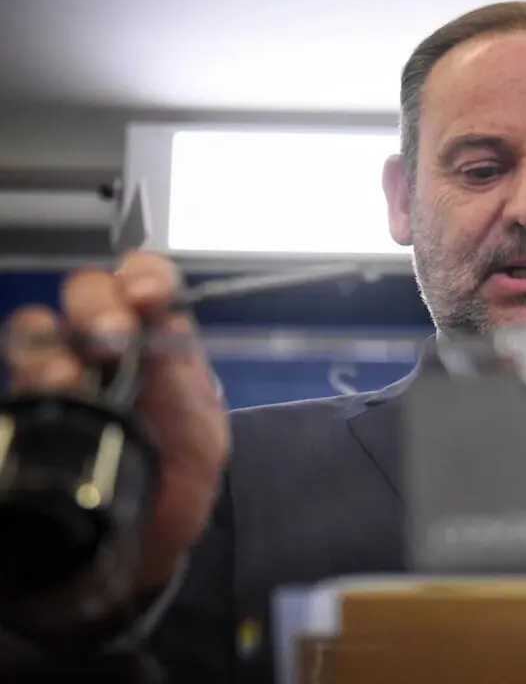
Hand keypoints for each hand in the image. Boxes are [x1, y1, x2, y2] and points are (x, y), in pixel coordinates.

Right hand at [3, 252, 229, 598]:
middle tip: (110, 339)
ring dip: (53, 344)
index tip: (145, 296)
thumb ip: (189, 386)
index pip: (148, 283)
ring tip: (71, 380)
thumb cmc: (175, 486)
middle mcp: (105, 348)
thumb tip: (165, 329)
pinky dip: (26, 371)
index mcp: (160, 345)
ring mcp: (58, 373)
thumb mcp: (203, 441)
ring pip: (38, 327)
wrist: (130, 551)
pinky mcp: (25, 404)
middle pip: (88, 292)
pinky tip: (47, 392)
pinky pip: (12, 370)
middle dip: (98, 305)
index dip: (144, 276)